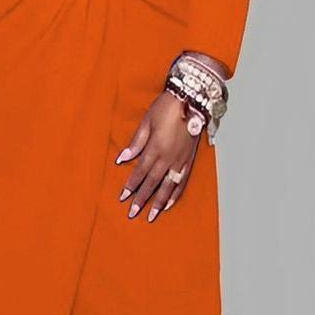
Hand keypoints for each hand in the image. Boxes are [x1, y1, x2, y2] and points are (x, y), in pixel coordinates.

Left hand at [115, 92, 199, 221]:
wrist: (192, 99)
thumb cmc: (166, 107)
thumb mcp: (147, 121)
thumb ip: (136, 142)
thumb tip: (122, 159)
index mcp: (155, 148)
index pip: (140, 172)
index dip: (131, 185)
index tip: (123, 198)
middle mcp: (168, 157)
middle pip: (153, 183)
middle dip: (142, 199)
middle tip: (133, 213)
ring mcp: (181, 160)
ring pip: (168, 186)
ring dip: (159, 202)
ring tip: (151, 215)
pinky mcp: (190, 160)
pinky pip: (182, 181)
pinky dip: (176, 194)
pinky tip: (170, 203)